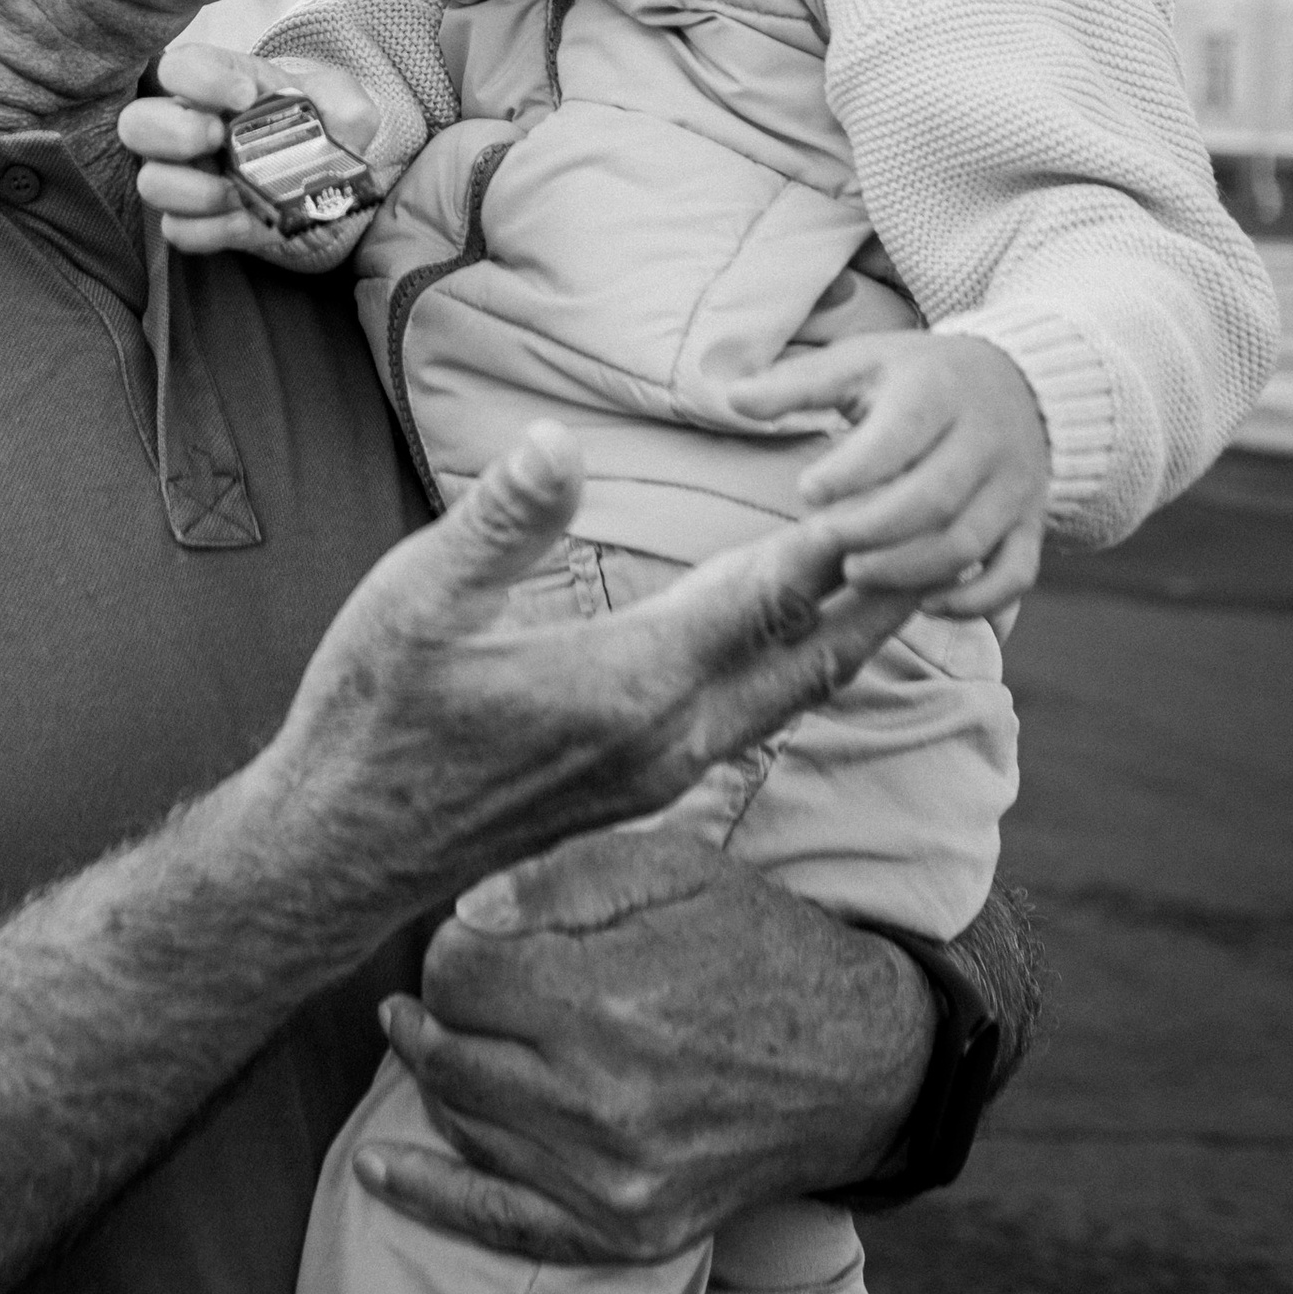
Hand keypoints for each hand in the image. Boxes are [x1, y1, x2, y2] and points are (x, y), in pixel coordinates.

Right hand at [117, 36, 380, 266]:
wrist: (320, 182)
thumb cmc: (318, 127)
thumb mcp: (342, 103)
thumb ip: (346, 102)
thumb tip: (344, 120)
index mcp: (215, 83)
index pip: (177, 65)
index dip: (200, 78)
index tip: (245, 96)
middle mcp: (185, 125)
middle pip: (135, 124)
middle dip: (174, 133)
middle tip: (219, 138)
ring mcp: (184, 175)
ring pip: (149, 182)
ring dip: (191, 190)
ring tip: (235, 192)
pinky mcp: (195, 219)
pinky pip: (175, 231)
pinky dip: (209, 231)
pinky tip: (244, 222)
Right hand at [251, 427, 915, 930]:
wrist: (341, 852)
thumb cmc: (369, 718)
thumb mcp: (415, 602)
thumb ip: (502, 522)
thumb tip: (562, 441)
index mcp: (625, 684)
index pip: (758, 598)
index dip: (828, 536)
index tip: (891, 481)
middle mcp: (664, 739)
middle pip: (808, 662)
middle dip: (879, 597)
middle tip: (952, 537)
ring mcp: (656, 777)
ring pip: (785, 702)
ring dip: (844, 642)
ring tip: (896, 588)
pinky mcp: (637, 794)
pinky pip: (748, 726)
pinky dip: (791, 677)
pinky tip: (789, 653)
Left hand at [353, 827, 935, 1264]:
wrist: (857, 1061)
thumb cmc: (756, 944)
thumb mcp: (671, 868)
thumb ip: (556, 880)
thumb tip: (461, 914)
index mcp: (608, 1003)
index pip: (457, 975)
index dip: (451, 946)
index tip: (477, 935)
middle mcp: (603, 1105)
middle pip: (448, 1053)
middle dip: (430, 1010)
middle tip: (440, 982)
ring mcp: (614, 1183)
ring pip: (465, 1124)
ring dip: (436, 1075)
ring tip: (431, 1035)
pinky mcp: (627, 1232)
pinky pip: (503, 1226)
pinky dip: (431, 1198)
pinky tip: (378, 1171)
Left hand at [729, 331, 1049, 621]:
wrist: (1015, 382)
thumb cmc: (915, 376)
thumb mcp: (860, 362)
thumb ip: (797, 384)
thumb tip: (730, 396)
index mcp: (937, 391)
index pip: (899, 436)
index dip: (850, 471)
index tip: (806, 490)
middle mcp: (984, 439)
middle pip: (932, 498)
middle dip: (873, 530)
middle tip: (824, 543)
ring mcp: (1013, 486)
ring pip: (969, 541)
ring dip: (910, 569)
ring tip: (857, 574)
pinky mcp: (1029, 523)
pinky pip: (1015, 573)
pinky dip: (976, 599)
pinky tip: (926, 604)